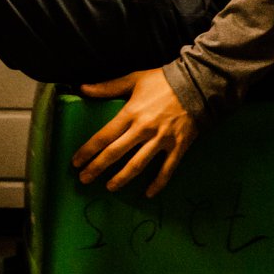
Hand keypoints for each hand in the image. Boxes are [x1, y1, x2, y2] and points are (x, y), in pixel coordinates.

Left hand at [70, 65, 196, 197]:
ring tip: (110, 187)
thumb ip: (107, 87)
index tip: (76, 162)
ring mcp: (162, 140)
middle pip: (115, 153)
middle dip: (97, 168)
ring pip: (138, 164)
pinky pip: (167, 169)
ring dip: (122, 178)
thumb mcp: (133, 79)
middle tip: (84, 179)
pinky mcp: (178, 146)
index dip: (88, 151)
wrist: (197, 85)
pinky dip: (158, 183)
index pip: (104, 136)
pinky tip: (148, 194)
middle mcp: (143, 129)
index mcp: (130, 113)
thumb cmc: (163, 81)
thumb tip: (82, 88)